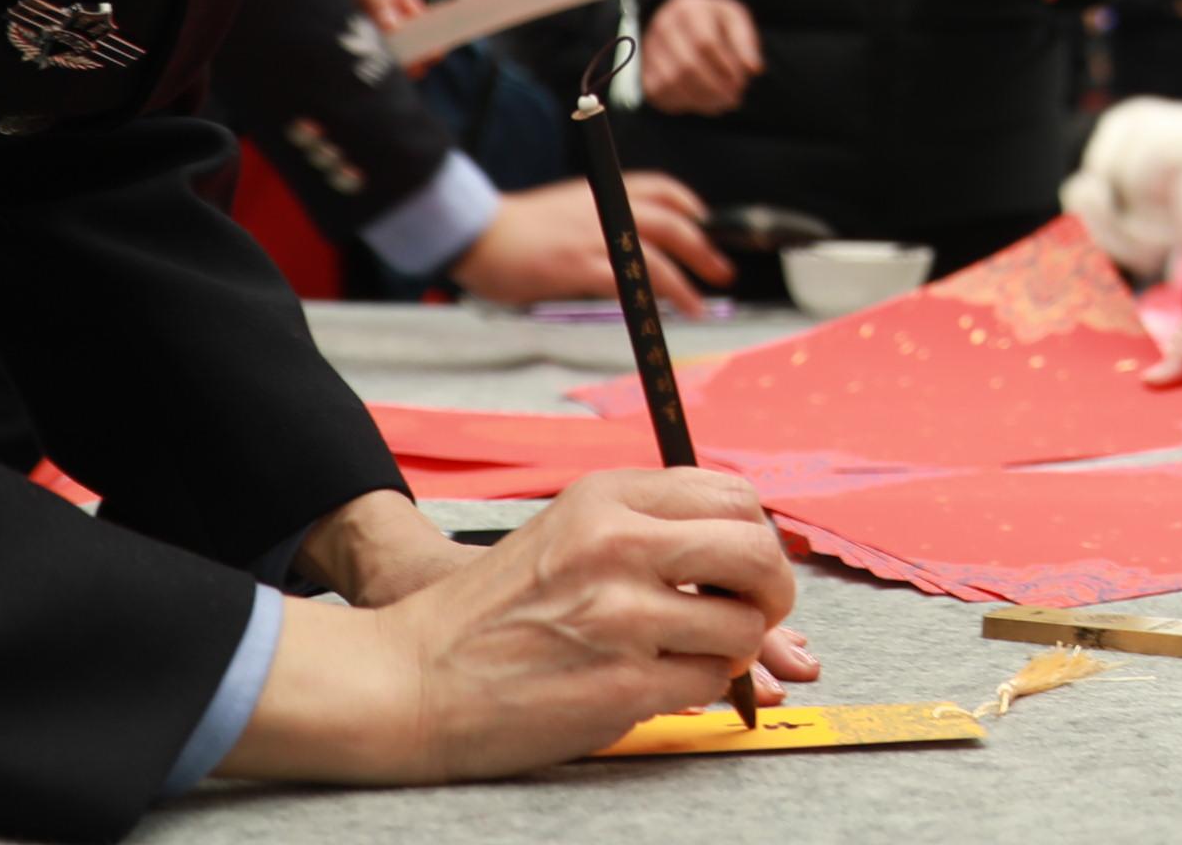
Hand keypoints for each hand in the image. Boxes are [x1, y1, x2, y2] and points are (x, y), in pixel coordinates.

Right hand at [222, 468, 821, 783]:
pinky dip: (703, 687)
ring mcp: (622, 618)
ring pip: (744, 624)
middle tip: (757, 609)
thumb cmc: (491, 614)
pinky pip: (711, 681)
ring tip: (698, 651)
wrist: (408, 680)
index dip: (757, 533)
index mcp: (605, 499)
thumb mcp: (567, 533)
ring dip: (736, 645)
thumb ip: (649, 528)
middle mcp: (617, 546)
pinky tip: (663, 682)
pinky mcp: (623, 685)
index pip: (733, 495)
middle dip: (773, 586)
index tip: (747, 562)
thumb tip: (751, 545)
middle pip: (756, 551)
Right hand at [455, 174, 726, 310]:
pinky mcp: (579, 266)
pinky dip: (651, 298)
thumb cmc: (514, 228)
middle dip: (702, 247)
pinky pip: (627, 282)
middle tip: (721, 270)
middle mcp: (605, 208)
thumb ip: (596, 218)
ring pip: (657, 256)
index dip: (688, 204)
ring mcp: (595, 237)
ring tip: (700, 303)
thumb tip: (622, 240)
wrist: (477, 232)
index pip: (660, 188)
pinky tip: (660, 314)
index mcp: (602, 191)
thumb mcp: (564, 209)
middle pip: (671, 223)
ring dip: (684, 282)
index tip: (704, 220)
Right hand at [636, 0, 763, 116]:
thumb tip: (755, 70)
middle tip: (735, 99)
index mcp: (688, 8)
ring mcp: (649, 48)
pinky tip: (704, 103)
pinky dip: (683, 103)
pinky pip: (659, 93)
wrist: (680, 18)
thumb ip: (746, 42)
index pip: (705, 42)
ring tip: (723, 103)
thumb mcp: (735, 18)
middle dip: (715, 88)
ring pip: (671, 83)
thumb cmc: (713, 20)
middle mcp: (663, 26)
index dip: (726, 67)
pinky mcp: (643, 69)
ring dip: (700, 99)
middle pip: (686, 65)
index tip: (742, 81)